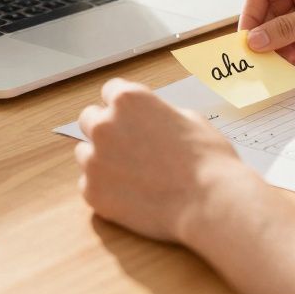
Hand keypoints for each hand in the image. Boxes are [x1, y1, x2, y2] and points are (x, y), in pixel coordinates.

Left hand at [75, 78, 264, 242]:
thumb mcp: (189, 119)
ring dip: (103, 159)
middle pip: (90, 119)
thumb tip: (151, 120)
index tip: (129, 117)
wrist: (209, 202)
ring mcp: (94, 160)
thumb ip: (159, 113)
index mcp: (128, 100)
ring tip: (133, 175)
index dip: (123, 105)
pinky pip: (90, 184)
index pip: (110, 91)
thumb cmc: (207, 159)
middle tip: (129, 146)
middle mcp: (104, 125)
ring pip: (85, 153)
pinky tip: (132, 195)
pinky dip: (107, 189)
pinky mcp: (92, 192)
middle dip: (106, 129)